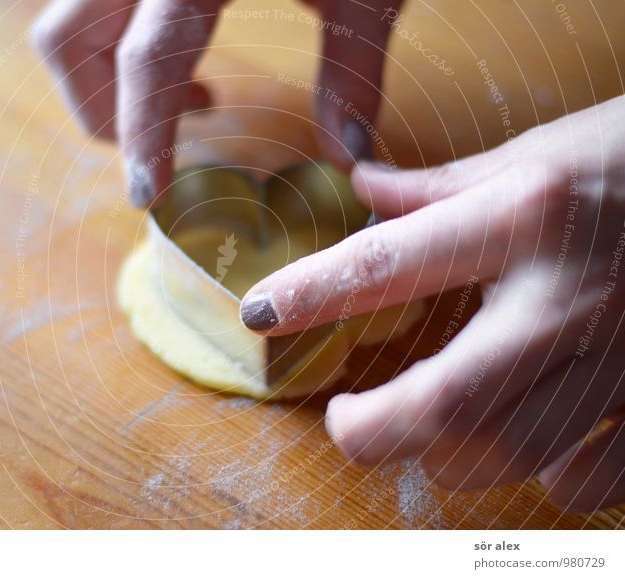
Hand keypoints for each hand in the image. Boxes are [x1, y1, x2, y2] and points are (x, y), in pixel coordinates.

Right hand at [32, 0, 400, 205]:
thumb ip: (353, 73)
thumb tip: (346, 158)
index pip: (147, 58)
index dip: (140, 133)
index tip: (145, 193)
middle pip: (70, 41)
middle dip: (101, 111)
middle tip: (161, 150)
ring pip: (68, 23)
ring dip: (105, 82)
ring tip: (191, 101)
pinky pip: (93, 8)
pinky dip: (118, 48)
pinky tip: (184, 59)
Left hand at [240, 95, 624, 511]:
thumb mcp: (536, 151)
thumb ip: (439, 184)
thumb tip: (360, 183)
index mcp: (525, 216)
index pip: (390, 262)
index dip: (312, 292)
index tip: (258, 313)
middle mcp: (569, 295)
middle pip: (447, 404)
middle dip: (374, 430)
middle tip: (344, 422)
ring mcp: (621, 358)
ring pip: (507, 453)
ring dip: (450, 451)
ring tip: (435, 425)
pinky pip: (583, 476)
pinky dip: (541, 471)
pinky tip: (533, 439)